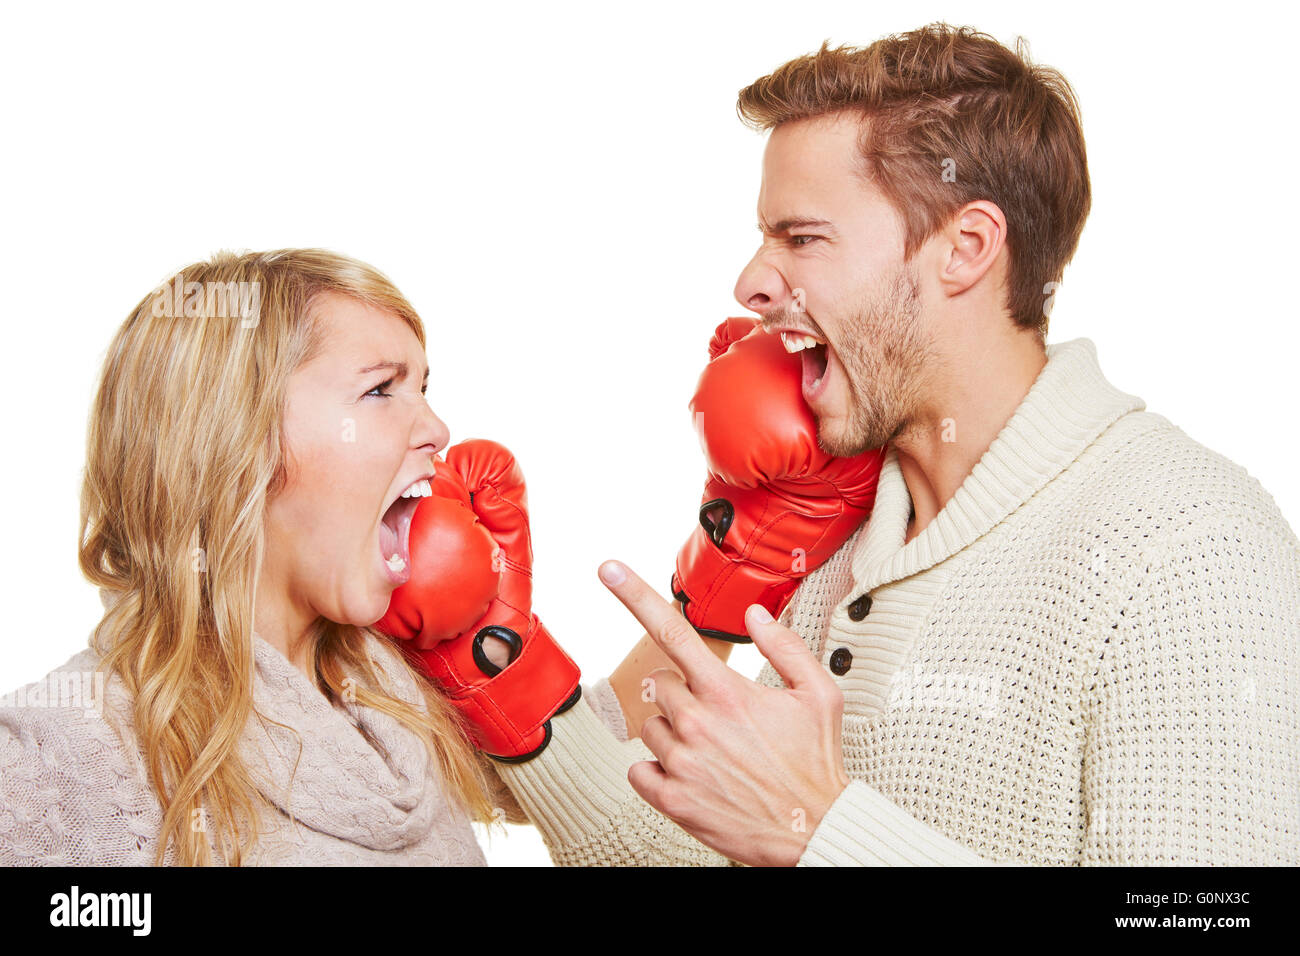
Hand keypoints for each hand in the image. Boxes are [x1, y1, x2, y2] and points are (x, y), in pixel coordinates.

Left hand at [599, 559, 849, 865]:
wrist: (815, 831)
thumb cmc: (816, 764)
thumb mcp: (818, 695)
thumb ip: (785, 647)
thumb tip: (755, 616)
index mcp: (727, 692)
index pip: (671, 630)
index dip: (635, 595)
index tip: (608, 569)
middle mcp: (698, 723)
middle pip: (660, 684)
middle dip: (683, 693)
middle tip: (721, 717)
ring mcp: (682, 763)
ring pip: (650, 725)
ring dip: (673, 732)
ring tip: (715, 751)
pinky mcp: (672, 800)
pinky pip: (639, 769)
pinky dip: (658, 770)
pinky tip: (694, 775)